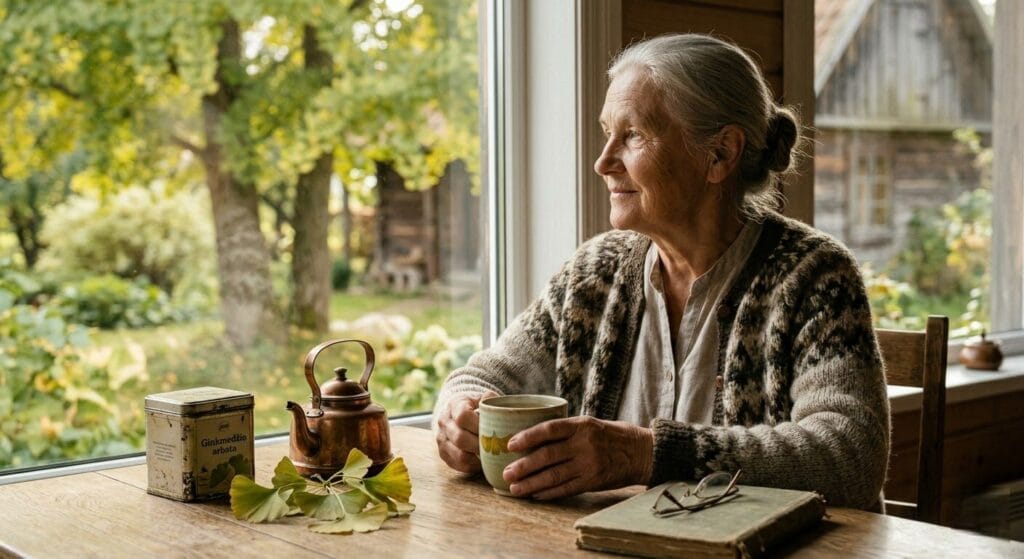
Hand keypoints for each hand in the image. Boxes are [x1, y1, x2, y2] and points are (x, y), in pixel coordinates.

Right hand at [435, 391, 496, 472]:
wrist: (456, 412)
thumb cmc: (475, 406)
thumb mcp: (482, 398)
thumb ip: (491, 401)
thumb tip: (500, 411)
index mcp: (454, 405)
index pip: (463, 417)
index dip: (478, 426)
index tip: (492, 429)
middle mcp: (444, 422)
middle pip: (461, 438)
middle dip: (481, 445)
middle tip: (496, 446)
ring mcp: (441, 439)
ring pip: (460, 455)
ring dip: (478, 457)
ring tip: (490, 454)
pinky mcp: (443, 453)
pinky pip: (459, 464)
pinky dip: (473, 465)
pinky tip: (483, 460)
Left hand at [502, 416, 653, 498]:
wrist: (643, 452)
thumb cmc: (612, 435)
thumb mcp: (591, 423)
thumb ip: (567, 430)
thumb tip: (532, 436)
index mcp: (582, 425)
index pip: (550, 429)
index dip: (528, 436)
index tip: (510, 444)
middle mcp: (585, 444)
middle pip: (547, 456)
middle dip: (524, 466)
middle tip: (506, 473)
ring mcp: (590, 464)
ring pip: (554, 476)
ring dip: (531, 483)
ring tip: (515, 489)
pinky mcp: (594, 481)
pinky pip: (567, 489)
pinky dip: (549, 493)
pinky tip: (535, 494)